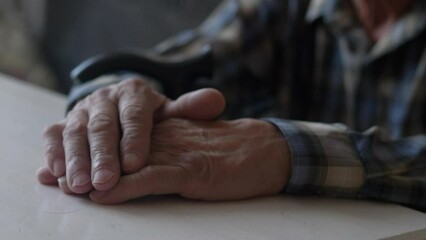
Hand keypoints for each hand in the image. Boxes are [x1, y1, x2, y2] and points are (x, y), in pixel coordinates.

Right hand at [37, 77, 225, 193]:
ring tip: (78, 186)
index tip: (134, 164)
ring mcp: (81, 111)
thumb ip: (190, 109)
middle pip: (102, 127)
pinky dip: (52, 153)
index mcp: (134, 93)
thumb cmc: (149, 117)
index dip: (133, 139)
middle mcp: (105, 99)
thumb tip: (216, 100)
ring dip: (75, 160)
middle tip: (104, 182)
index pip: (134, 115)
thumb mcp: (170, 112)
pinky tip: (52, 174)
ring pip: (74, 133)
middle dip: (102, 156)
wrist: (119, 106)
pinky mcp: (62, 123)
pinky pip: (52, 135)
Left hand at [85, 118, 290, 203]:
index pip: (121, 137)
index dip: (92, 149)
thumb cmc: (230, 150)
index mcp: (166, 129)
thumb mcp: (193, 142)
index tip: (66, 161)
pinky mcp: (191, 171)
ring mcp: (178, 153)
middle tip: (55, 177)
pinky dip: (127, 187)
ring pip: (128, 163)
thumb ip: (168, 145)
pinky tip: (105, 194)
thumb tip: (139, 162)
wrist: (264, 150)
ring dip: (97, 176)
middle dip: (84, 163)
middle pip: (117, 149)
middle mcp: (166, 138)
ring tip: (68, 188)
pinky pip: (153, 178)